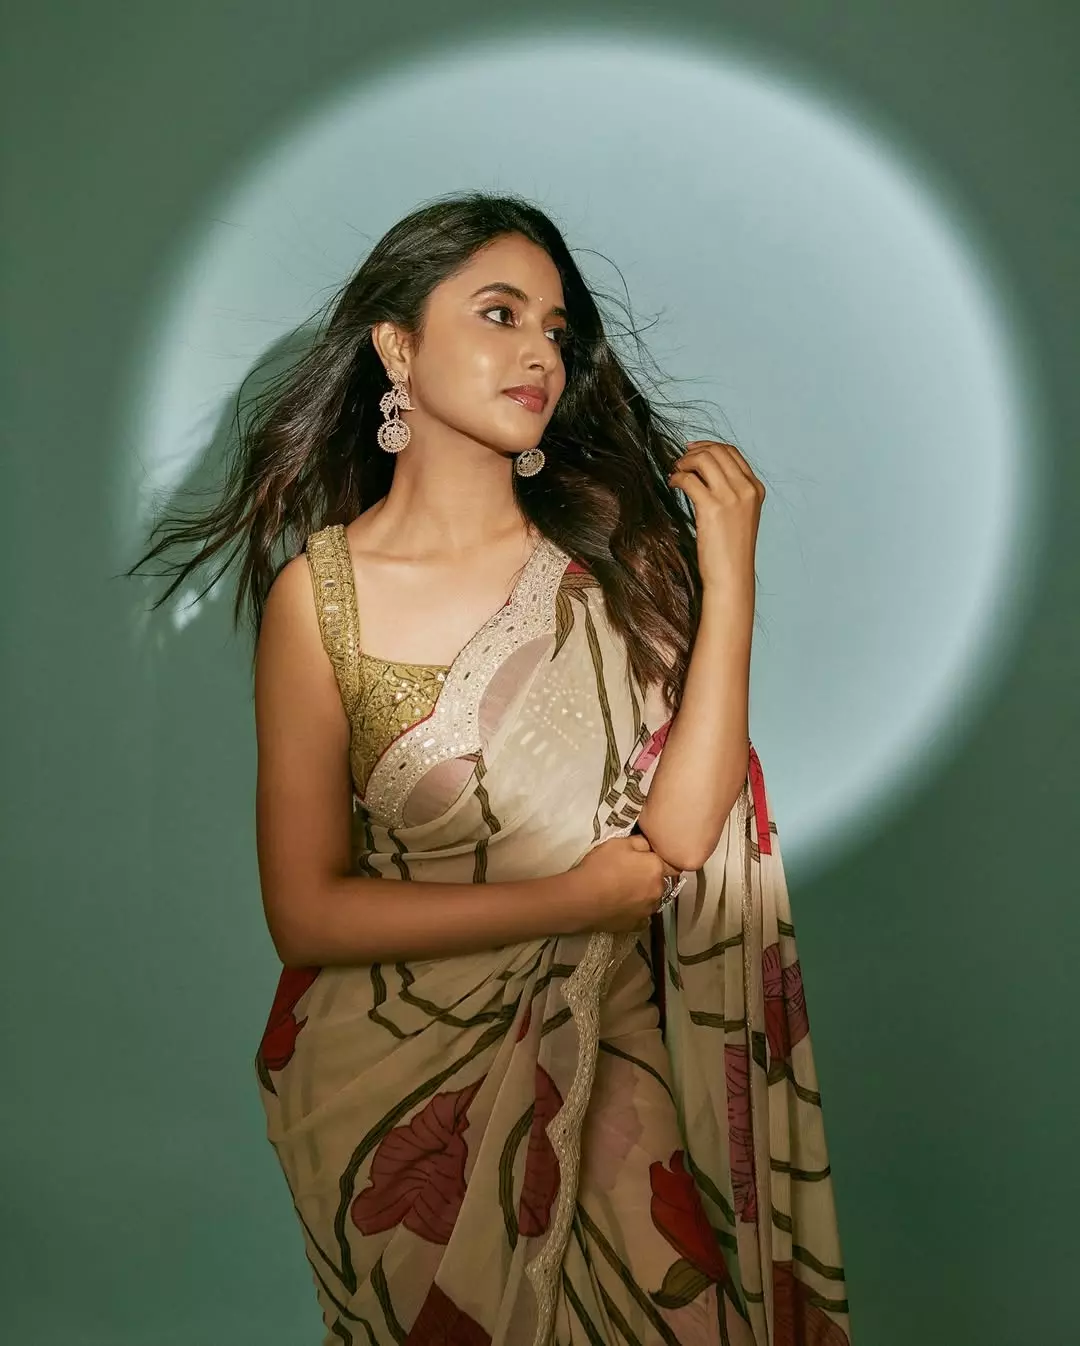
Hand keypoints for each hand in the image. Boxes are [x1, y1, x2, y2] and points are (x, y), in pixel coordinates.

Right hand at [571, 834, 681, 933]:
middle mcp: (658, 890)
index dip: (663, 861)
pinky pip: (641, 915)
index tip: (651, 859)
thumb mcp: (618, 843)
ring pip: (651, 899)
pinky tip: (621, 906)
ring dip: (643, 895)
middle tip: (630, 873)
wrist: (581, 899)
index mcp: (656, 868)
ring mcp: (648, 910)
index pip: (673, 864)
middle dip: (650, 877)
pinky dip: (634, 910)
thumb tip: (649, 846)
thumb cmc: (600, 867)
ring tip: (623, 891)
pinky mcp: (636, 925)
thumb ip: (640, 842)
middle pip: (661, 882)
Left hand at [668, 440, 764, 594]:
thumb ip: (730, 492)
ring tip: (676, 472)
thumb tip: (702, 471)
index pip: (731, 452)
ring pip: (704, 459)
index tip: (691, 450)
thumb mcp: (739, 515)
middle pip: (717, 451)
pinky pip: (689, 479)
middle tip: (679, 462)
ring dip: (684, 462)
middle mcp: (746, 489)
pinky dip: (677, 477)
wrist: (731, 575)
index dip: (708, 446)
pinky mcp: (713, 508)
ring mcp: (731, 497)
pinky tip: (672, 484)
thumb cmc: (730, 550)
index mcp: (755, 489)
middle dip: (694, 452)